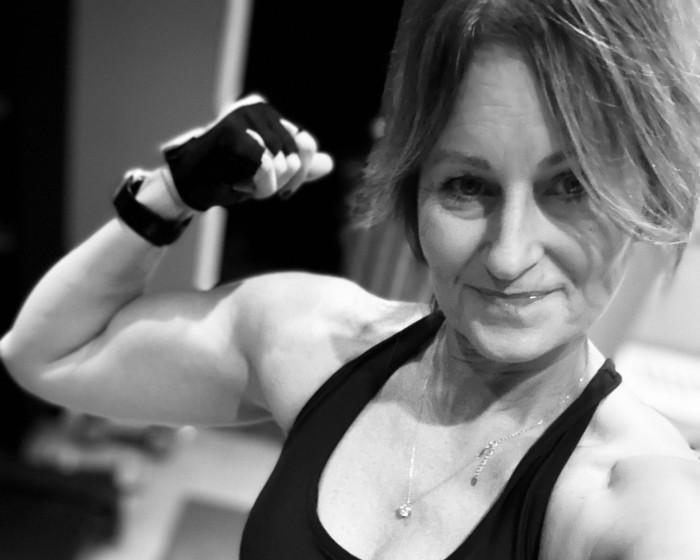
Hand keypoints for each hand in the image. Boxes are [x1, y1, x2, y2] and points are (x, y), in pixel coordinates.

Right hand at [161, 94, 333, 210]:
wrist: (190, 184)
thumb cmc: (225, 176)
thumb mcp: (268, 171)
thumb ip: (297, 166)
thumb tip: (329, 164)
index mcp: (268, 114)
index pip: (307, 146)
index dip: (299, 175)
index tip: (283, 191)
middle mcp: (259, 107)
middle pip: (300, 154)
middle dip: (283, 182)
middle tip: (258, 187)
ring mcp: (245, 116)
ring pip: (284, 162)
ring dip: (267, 187)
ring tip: (243, 182)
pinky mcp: (233, 130)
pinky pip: (266, 166)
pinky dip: (258, 185)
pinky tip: (240, 185)